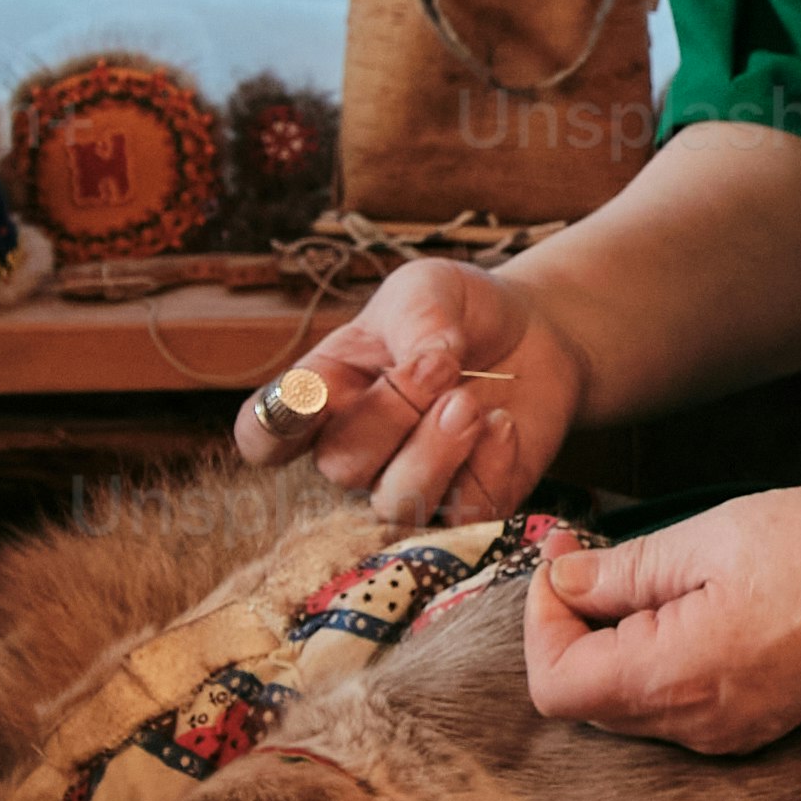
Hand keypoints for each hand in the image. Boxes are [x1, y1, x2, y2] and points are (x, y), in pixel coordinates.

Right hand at [240, 260, 592, 526]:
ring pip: (396, 503)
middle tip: (440, 364)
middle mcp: (356, 448)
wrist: (535, 330)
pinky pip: (465, 512)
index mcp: (324, 392)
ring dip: (434, 451)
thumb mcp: (429, 288)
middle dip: (391, 413)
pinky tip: (503, 422)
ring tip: (470, 402)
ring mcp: (409, 481)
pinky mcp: (469, 501)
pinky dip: (487, 465)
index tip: (308, 397)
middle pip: (340, 465)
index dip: (271, 430)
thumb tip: (426, 363)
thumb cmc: (460, 310)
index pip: (265, 435)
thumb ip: (415, 317)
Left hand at [523, 485, 800, 756]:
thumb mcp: (714, 538)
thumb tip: (564, 581)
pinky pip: (675, 704)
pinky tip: (687, 601)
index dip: (542, 620)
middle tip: (590, 553)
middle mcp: (694, 726)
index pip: (554, 684)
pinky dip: (656, 655)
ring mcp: (727, 733)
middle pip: (586, 698)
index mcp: (673, 679)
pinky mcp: (754, 724)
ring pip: (628, 702)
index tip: (565, 558)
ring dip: (614, 639)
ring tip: (643, 570)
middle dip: (572, 625)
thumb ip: (625, 570)